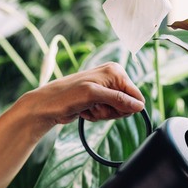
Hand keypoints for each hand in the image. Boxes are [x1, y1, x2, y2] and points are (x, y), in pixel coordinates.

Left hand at [17, 62, 145, 133]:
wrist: (47, 105)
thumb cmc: (66, 95)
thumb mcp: (94, 95)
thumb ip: (119, 100)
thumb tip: (139, 106)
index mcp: (115, 72)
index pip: (136, 96)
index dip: (126, 107)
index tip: (110, 108)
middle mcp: (112, 79)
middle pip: (128, 105)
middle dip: (112, 111)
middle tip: (96, 107)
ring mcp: (105, 90)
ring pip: (117, 112)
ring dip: (102, 114)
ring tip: (89, 108)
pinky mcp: (98, 100)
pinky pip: (107, 114)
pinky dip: (97, 116)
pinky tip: (85, 110)